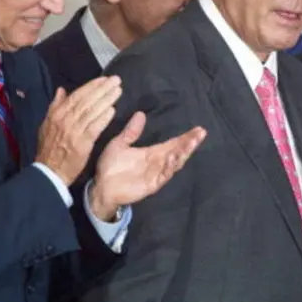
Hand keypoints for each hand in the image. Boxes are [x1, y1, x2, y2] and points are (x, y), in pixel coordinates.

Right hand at [36, 76, 121, 185]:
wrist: (49, 171)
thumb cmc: (50, 148)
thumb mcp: (47, 125)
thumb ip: (56, 106)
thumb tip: (62, 90)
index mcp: (56, 114)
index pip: (76, 95)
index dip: (91, 86)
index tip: (104, 79)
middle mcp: (65, 119)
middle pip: (86, 100)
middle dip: (102, 89)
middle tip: (116, 80)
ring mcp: (73, 130)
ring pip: (92, 111)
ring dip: (106, 100)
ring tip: (118, 91)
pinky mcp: (82, 143)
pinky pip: (94, 127)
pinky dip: (103, 118)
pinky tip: (113, 110)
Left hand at [88, 111, 206, 220]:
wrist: (101, 187)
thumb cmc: (110, 167)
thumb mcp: (120, 144)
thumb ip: (131, 131)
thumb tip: (140, 114)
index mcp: (153, 153)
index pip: (173, 143)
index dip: (186, 137)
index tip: (199, 129)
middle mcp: (158, 162)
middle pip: (179, 152)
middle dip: (190, 143)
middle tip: (201, 133)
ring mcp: (157, 174)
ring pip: (175, 163)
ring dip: (183, 153)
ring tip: (191, 143)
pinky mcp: (152, 184)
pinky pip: (164, 175)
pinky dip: (170, 167)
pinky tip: (174, 157)